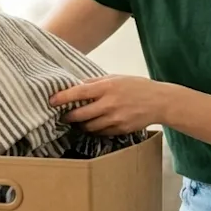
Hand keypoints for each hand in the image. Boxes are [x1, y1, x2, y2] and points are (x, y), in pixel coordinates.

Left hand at [49, 75, 168, 135]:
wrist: (159, 101)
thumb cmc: (136, 87)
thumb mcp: (116, 78)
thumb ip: (96, 83)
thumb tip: (76, 85)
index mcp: (107, 87)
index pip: (79, 92)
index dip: (63, 97)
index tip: (51, 100)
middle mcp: (109, 104)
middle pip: (80, 114)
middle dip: (68, 116)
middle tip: (63, 116)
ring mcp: (115, 119)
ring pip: (89, 127)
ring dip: (80, 125)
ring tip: (77, 121)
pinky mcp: (120, 129)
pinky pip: (101, 133)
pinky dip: (95, 130)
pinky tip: (94, 125)